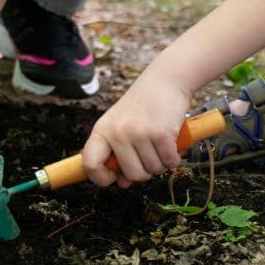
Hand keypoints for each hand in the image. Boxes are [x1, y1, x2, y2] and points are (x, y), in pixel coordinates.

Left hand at [82, 74, 192, 188]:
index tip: (116, 177)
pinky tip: (173, 145)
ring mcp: (138, 133)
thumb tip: (123, 183)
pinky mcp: (161, 134)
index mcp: (102, 131)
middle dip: (145, 172)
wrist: (165, 81)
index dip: (102, 179)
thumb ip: (118, 153)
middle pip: (131, 175)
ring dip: (161, 163)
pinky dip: (174, 159)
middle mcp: (117, 133)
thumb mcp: (121, 125)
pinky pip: (169, 162)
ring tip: (161, 145)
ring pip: (153, 170)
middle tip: (150, 155)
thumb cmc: (143, 107)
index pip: (90, 164)